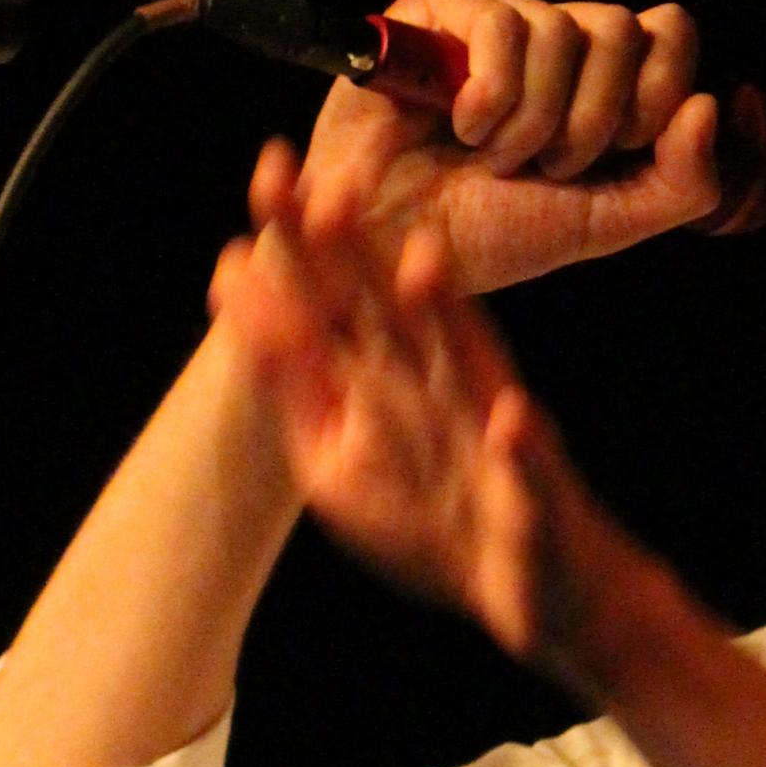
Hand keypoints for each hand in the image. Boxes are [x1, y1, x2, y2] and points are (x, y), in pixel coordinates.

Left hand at [209, 140, 666, 693]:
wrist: (535, 593)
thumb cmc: (431, 521)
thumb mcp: (333, 456)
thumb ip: (289, 380)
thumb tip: (229, 285)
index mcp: (382, 378)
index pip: (334, 298)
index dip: (301, 242)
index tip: (267, 173)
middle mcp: (436, 387)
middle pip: (390, 309)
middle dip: (359, 254)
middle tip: (323, 181)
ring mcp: (488, 435)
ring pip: (466, 368)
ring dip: (449, 324)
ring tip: (421, 269)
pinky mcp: (534, 493)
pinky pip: (527, 469)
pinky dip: (519, 448)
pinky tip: (511, 420)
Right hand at [298, 0, 721, 297]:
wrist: (399, 248)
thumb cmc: (495, 235)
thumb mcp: (608, 223)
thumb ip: (683, 182)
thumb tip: (710, 104)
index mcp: (601, 76)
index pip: (670, 30)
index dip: (656, 93)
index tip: (616, 153)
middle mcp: (553, 36)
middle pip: (621, 27)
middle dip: (592, 120)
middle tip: (548, 165)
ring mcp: (493, 16)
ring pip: (561, 30)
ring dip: (533, 121)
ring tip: (492, 156)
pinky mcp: (434, 7)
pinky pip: (500, 23)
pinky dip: (491, 96)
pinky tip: (461, 127)